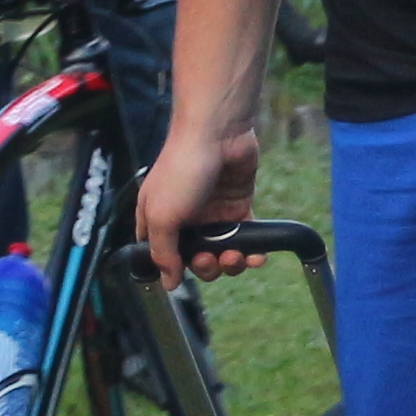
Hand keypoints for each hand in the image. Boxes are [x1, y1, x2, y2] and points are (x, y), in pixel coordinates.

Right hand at [138, 116, 264, 277]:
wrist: (218, 133)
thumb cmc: (182, 168)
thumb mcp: (162, 215)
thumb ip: (163, 252)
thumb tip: (169, 282)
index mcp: (158, 220)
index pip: (163, 256)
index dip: (174, 268)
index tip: (184, 271)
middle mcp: (185, 219)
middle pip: (196, 259)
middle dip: (206, 267)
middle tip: (212, 258)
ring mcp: (213, 213)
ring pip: (223, 252)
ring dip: (230, 263)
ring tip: (235, 256)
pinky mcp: (238, 206)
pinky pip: (246, 237)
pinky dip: (253, 251)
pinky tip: (257, 256)